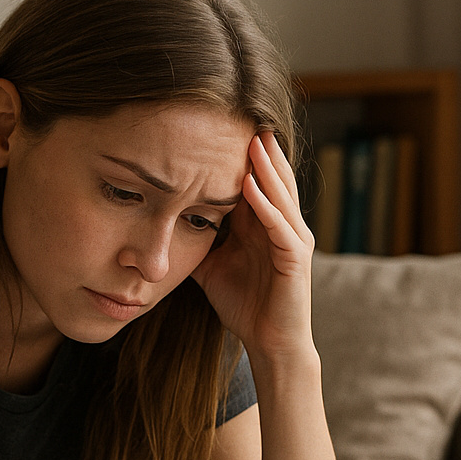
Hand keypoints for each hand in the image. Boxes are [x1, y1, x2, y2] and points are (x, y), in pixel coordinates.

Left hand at [191, 131, 315, 362]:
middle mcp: (283, 227)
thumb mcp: (212, 267)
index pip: (256, 181)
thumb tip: (165, 226)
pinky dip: (266, 205)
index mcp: (265, 225)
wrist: (269, 345)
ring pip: (280, 195)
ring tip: (254, 139)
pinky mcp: (296, 259)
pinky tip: (250, 187)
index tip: (222, 127)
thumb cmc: (245, 306)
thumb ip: (198, 243)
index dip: (242, 155)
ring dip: (266, 168)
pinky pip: (279, 226)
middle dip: (261, 149)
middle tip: (246, 115)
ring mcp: (293, 241)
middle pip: (274, 179)